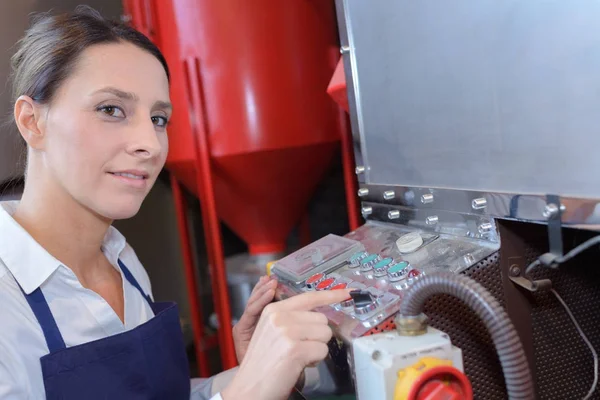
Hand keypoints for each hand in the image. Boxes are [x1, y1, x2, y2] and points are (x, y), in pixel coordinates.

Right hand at [221, 289, 351, 399]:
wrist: (249, 388)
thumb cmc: (263, 364)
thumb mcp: (271, 332)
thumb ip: (292, 320)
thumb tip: (320, 316)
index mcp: (273, 310)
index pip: (309, 297)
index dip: (332, 295)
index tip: (349, 292)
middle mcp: (279, 317)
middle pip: (322, 319)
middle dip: (317, 336)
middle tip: (300, 349)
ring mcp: (287, 332)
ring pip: (325, 334)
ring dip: (317, 349)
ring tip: (298, 357)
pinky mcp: (295, 349)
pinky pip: (322, 350)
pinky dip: (315, 361)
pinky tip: (299, 365)